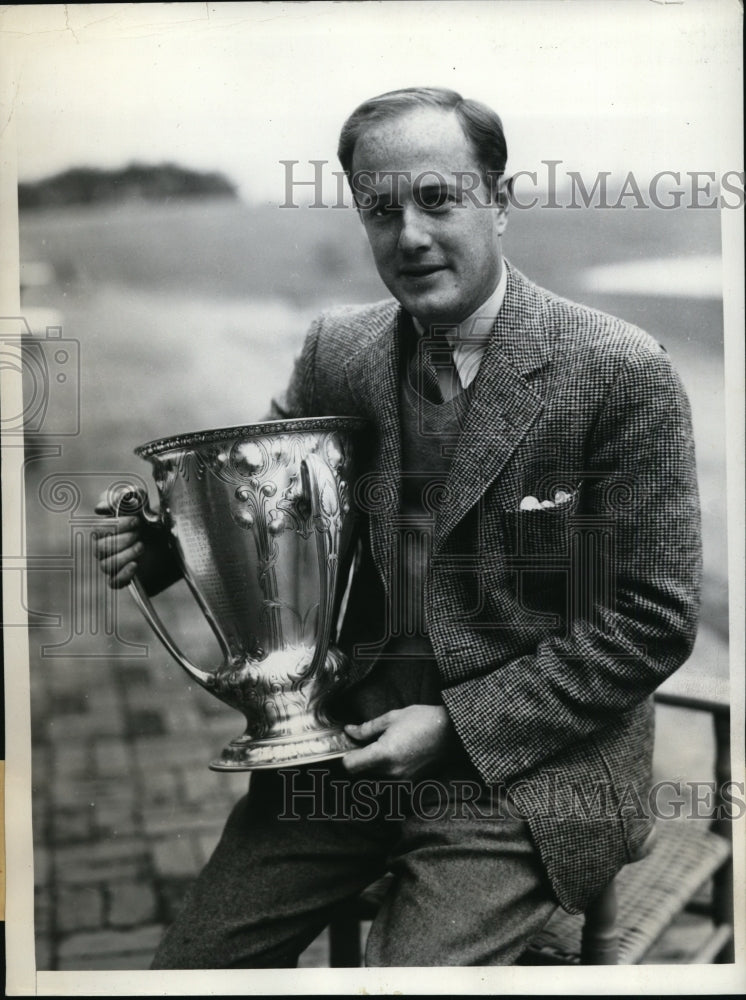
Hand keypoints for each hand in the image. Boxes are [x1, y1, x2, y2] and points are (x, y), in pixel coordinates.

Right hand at [93, 488, 180, 592]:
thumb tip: (125, 495)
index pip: (98, 525)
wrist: (174, 544)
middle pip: (99, 544)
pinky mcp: (124, 578)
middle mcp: (108, 545)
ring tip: (141, 546)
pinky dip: (123, 574)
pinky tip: (135, 565)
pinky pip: (113, 582)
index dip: (115, 523)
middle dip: (120, 537)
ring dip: (123, 554)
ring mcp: (115, 562)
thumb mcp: (150, 508)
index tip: (136, 519)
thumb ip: (136, 496)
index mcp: (110, 527)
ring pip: (105, 564)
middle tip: (139, 531)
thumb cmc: (158, 524)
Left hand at [342, 704, 457, 779]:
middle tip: (366, 744)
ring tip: (384, 748)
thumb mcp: (391, 717)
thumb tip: (350, 731)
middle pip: (362, 773)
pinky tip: (396, 755)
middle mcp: (391, 773)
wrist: (453, 732)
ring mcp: (402, 780)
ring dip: (374, 767)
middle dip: (361, 760)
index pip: (350, 766)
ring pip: (375, 778)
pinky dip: (387, 771)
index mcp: (383, 754)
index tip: (351, 746)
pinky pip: (390, 780)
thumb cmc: (423, 720)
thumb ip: (367, 728)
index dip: (346, 756)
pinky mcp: (411, 783)